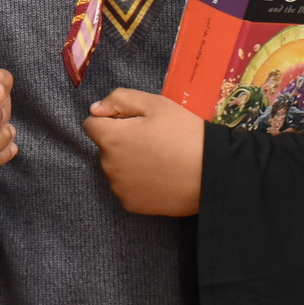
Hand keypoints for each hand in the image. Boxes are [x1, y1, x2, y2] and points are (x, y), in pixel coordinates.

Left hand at [84, 88, 203, 215]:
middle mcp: (108, 166)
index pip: (91, 124)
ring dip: (127, 161)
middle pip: (105, 147)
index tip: (135, 122)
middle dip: (120, 140)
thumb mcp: (156, 104)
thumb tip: (95, 109)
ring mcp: (119, 188)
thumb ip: (119, 100)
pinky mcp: (131, 205)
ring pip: (115, 168)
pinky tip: (159, 176)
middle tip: (152, 140)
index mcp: (111, 138)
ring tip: (158, 158)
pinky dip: (136, 181)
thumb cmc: (184, 133)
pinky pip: (126, 187)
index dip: (112, 119)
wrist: (212, 173)